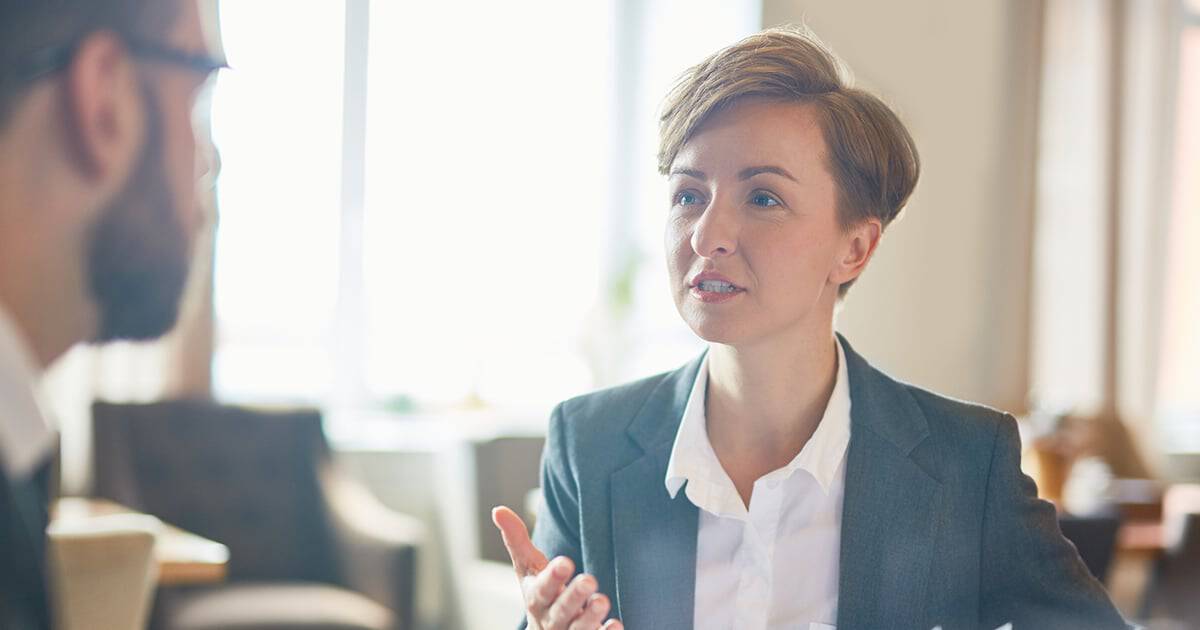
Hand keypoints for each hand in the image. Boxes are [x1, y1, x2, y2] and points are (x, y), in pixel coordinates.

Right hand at [492, 506, 622, 629]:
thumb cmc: (542, 594)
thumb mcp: (528, 569)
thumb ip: (517, 541)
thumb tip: (498, 509)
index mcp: (536, 599)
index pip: (541, 589)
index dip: (552, 577)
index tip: (566, 562)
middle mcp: (551, 619)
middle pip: (561, 610)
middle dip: (573, 596)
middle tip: (589, 580)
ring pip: (578, 629)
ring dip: (590, 616)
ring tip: (602, 601)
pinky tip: (615, 626)